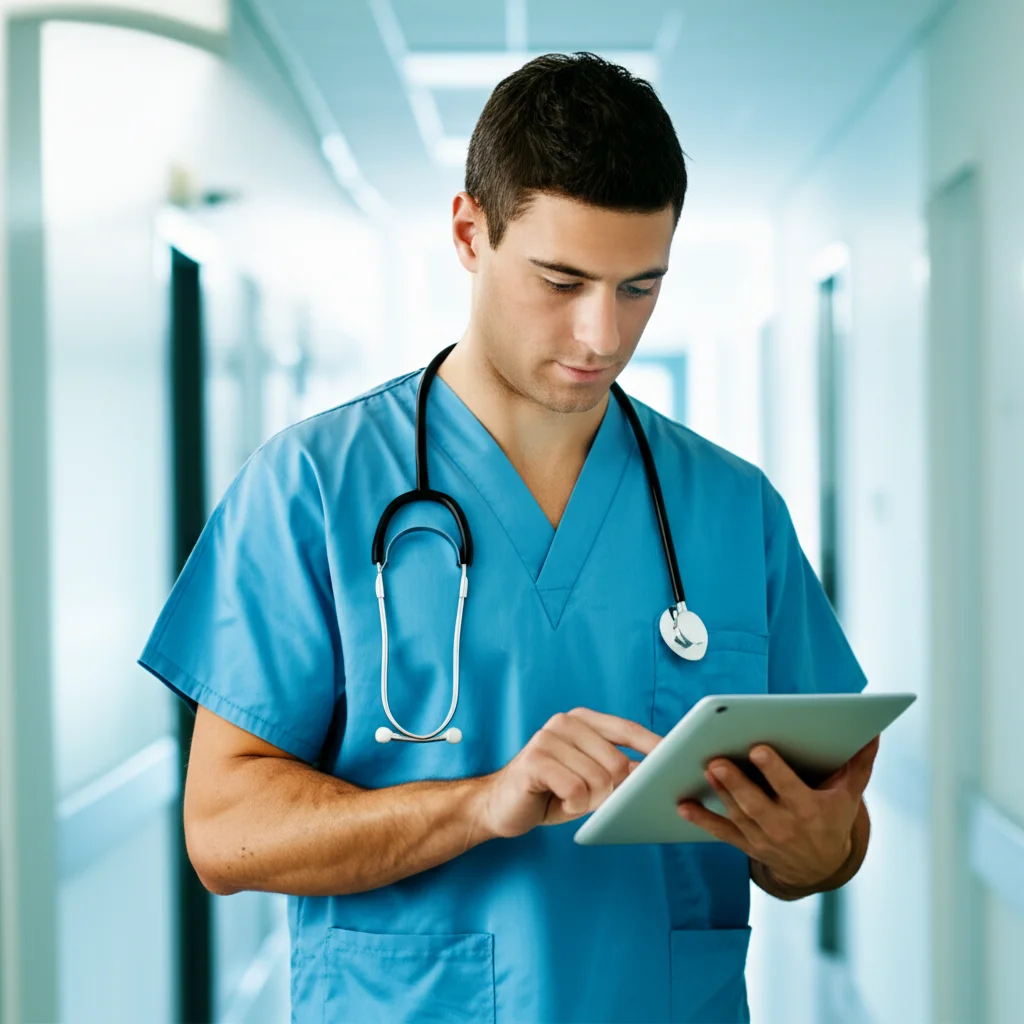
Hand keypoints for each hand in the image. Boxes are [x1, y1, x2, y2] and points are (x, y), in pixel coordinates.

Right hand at [478, 708, 661, 837]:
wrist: (500, 805)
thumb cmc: (551, 791)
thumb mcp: (590, 777)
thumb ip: (617, 769)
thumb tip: (655, 773)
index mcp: (583, 720)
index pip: (628, 729)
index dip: (654, 746)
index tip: (676, 760)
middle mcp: (566, 722)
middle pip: (617, 762)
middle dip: (611, 791)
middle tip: (590, 798)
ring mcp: (548, 738)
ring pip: (598, 779)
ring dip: (589, 801)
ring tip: (569, 797)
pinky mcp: (535, 760)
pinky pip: (576, 790)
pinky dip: (573, 805)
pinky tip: (557, 800)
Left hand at [677, 735, 879, 887]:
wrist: (822, 867)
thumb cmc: (833, 818)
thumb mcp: (849, 794)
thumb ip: (859, 763)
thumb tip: (874, 732)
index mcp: (809, 810)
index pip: (790, 789)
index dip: (775, 771)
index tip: (758, 750)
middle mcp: (785, 827)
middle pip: (757, 803)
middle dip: (737, 783)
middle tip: (717, 760)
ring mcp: (764, 838)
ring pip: (738, 815)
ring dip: (720, 793)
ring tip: (704, 769)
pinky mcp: (747, 845)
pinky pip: (722, 832)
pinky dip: (702, 820)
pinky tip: (682, 805)